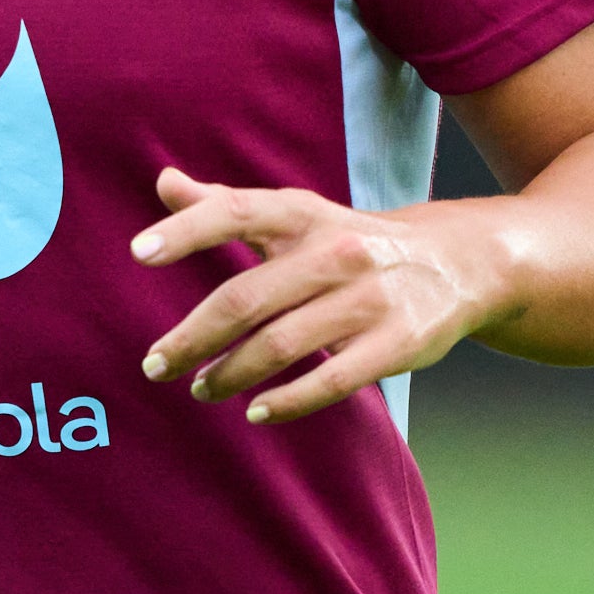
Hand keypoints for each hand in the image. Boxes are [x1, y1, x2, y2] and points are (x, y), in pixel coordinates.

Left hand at [131, 167, 510, 422]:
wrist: (455, 263)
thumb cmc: (348, 241)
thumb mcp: (295, 216)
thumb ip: (224, 204)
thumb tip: (162, 181)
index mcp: (303, 214)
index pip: (236, 212)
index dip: (187, 230)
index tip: (139, 253)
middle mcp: (335, 250)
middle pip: (246, 298)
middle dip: (192, 337)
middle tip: (157, 364)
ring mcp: (370, 298)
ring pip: (282, 344)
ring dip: (231, 374)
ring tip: (201, 389)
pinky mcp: (398, 343)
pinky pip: (332, 380)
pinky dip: (288, 401)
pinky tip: (256, 413)